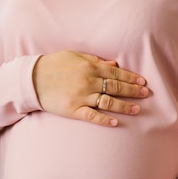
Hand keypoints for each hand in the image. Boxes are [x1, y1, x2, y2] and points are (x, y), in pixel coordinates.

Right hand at [32, 51, 148, 126]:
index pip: (116, 73)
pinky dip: (104, 119)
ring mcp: (81, 96)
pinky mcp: (73, 110)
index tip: (142, 82)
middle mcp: (88, 81)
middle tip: (145, 94)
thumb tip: (114, 65)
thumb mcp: (74, 56)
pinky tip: (115, 122)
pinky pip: (92, 116)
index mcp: (90, 67)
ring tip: (137, 110)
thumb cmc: (53, 65)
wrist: (32, 79)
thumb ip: (95, 60)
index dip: (131, 78)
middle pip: (116, 87)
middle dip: (133, 91)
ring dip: (124, 106)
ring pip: (108, 102)